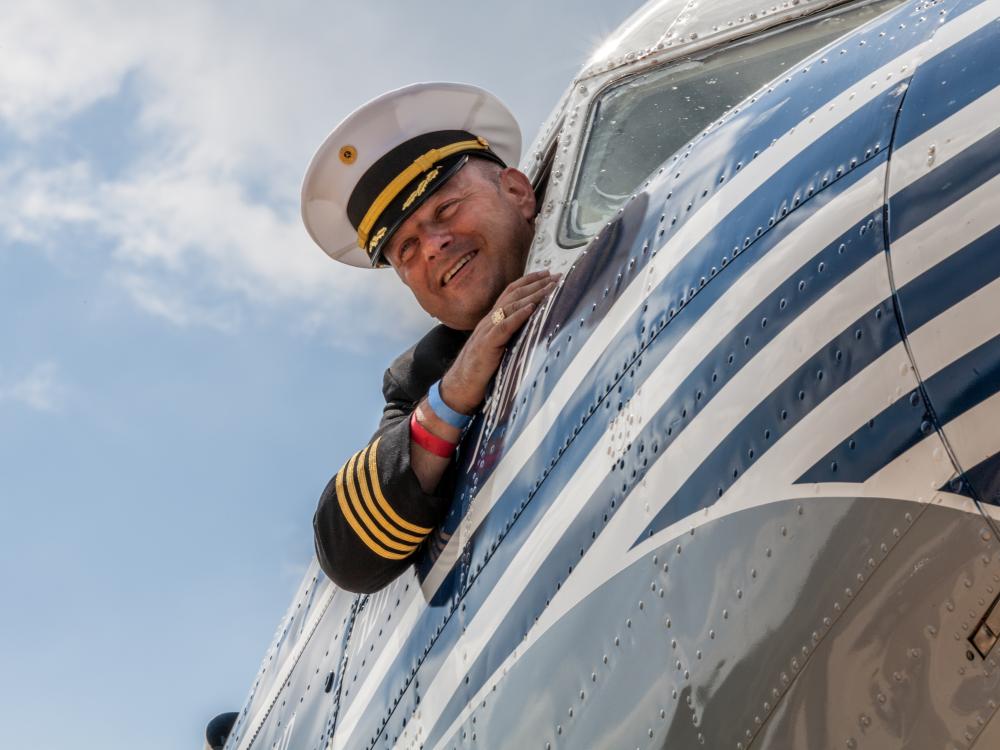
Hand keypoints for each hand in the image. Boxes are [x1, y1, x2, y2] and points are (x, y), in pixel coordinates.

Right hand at [439, 270, 558, 413]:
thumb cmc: (481, 370)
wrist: (460, 386)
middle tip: (557, 276)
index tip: (548, 273)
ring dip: (532, 296)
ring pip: (510, 306)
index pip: (511, 292)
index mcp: (493, 320)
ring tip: (550, 288)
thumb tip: (533, 327)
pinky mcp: (487, 345)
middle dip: (536, 284)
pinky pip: (503, 327)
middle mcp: (489, 320)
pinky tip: (531, 308)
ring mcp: (487, 331)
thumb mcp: (499, 347)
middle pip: (514, 295)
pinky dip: (518, 316)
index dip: (529, 281)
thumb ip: (511, 334)